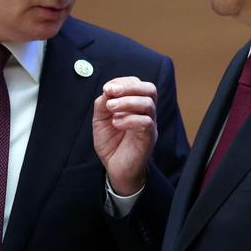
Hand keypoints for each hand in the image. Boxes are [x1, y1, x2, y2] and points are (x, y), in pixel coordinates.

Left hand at [93, 77, 157, 195]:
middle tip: (111, 91)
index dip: (122, 82)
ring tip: (110, 108)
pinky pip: (146, 122)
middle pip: (150, 89)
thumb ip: (103, 103)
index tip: (107, 88)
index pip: (138, 84)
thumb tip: (108, 90)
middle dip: (129, 86)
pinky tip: (116, 123)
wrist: (116, 169)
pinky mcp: (148, 138)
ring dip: (126, 102)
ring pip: (148, 104)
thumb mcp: (101, 119)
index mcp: (136, 105)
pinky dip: (129, 119)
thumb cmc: (111, 143)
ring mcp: (149, 125)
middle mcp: (146, 113)